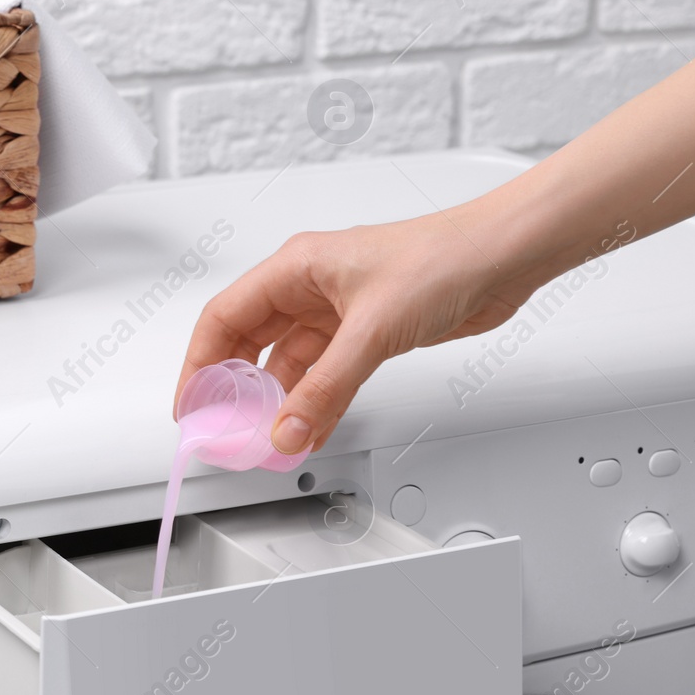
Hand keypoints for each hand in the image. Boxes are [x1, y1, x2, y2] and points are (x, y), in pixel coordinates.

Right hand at [175, 208, 539, 455]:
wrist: (503, 257)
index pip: (224, 318)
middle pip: (249, 341)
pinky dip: (313, 402)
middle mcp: (309, 287)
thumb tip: (287, 429)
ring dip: (277, 401)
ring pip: (288, 362)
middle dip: (233, 387)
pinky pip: (324, 373)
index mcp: (295, 268)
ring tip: (266, 437)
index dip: (200, 364)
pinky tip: (308, 428)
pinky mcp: (366, 331)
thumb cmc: (443, 258)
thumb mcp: (372, 330)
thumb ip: (326, 388)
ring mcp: (337, 310)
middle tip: (223, 428)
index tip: (192, 406)